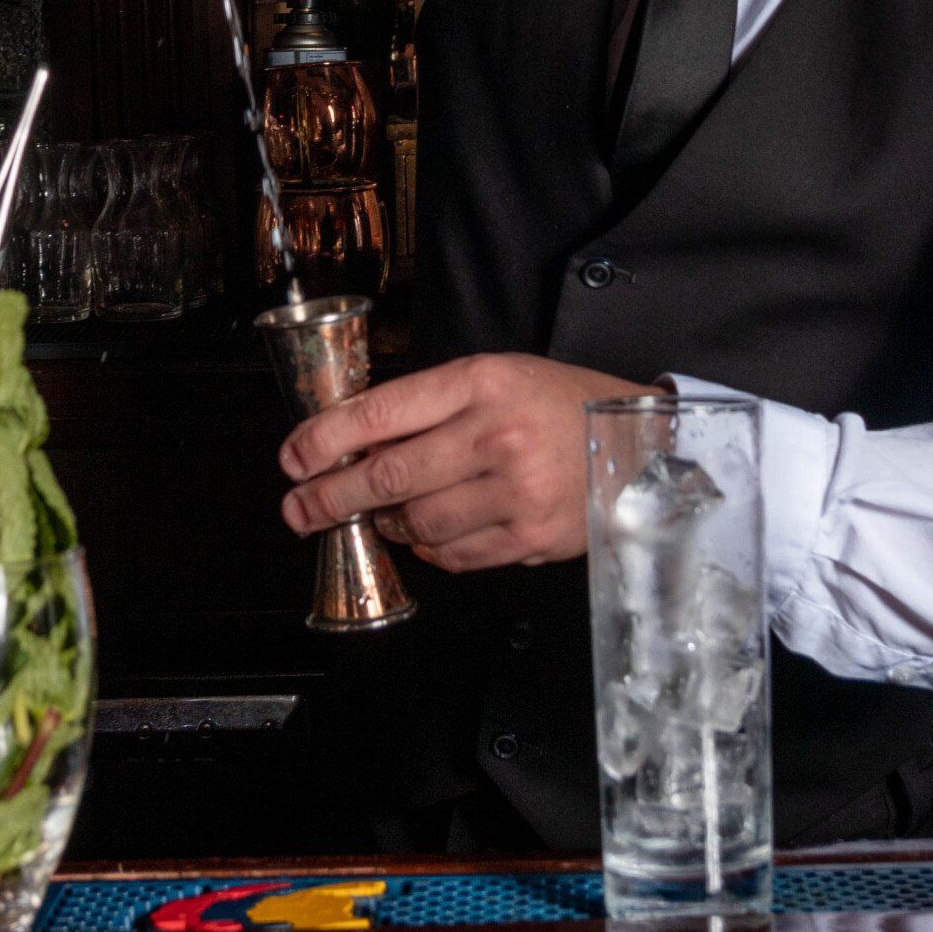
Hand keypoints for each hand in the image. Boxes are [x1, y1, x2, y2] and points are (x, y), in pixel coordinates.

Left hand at [279, 354, 651, 571]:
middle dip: (329, 496)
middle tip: (298, 509)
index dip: (324, 438)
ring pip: (415, 522)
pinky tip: (426, 530)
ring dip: (385, 522)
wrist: (640, 446)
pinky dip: (427, 546)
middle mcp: (496, 435)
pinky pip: (452, 554)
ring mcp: (515, 492)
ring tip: (379, 512)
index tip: (292, 458)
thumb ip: (431, 406)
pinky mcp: (529, 538)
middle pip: (387, 476)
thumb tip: (356, 444)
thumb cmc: (559, 405)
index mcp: (482, 381)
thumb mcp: (497, 377)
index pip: (381, 411)